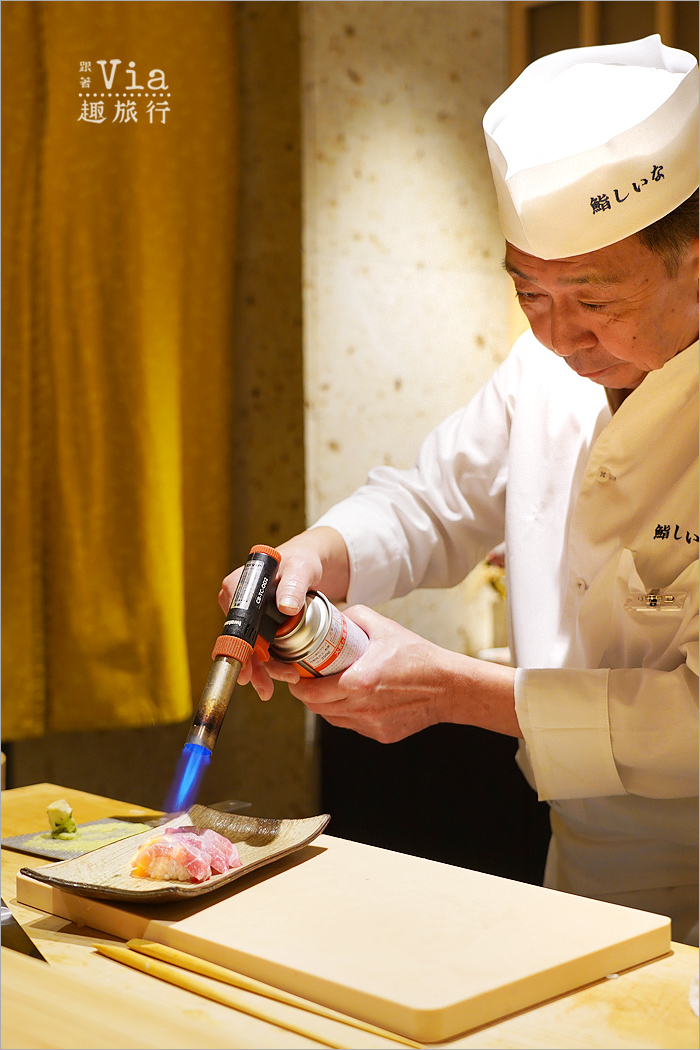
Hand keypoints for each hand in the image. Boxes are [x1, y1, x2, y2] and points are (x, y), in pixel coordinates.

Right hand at [218, 527, 349, 699]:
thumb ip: (294, 585)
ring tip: (279, 684)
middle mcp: (237, 600)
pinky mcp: (258, 621)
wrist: (310, 562)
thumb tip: (287, 607)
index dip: (241, 652)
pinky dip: (267, 661)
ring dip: (262, 670)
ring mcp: (247, 612)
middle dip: (253, 669)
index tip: (247, 673)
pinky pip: (258, 645)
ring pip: (249, 647)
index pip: (236, 626)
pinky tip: (279, 673)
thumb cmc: (303, 560)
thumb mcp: (301, 569)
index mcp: (239, 586)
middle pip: (241, 641)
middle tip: (267, 689)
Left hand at [289, 605, 520, 740]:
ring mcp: (370, 724)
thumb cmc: (418, 656)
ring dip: (326, 705)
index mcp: (358, 682)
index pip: (310, 691)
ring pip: (332, 719)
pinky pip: (352, 725)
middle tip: (309, 679)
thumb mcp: (384, 627)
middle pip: (316, 708)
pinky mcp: (380, 734)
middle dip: (308, 694)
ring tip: (331, 688)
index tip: (296, 674)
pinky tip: (356, 698)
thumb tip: (334, 616)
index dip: (297, 684)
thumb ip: (354, 617)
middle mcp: (362, 707)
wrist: (448, 686)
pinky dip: (348, 713)